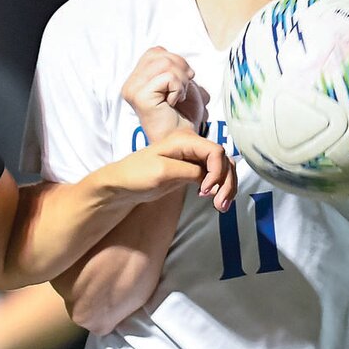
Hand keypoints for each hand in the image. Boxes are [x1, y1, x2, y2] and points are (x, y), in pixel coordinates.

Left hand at [113, 126, 234, 211]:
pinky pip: (214, 176)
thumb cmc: (136, 175)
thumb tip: (210, 176)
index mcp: (185, 141)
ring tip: (221, 207)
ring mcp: (193, 158)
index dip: (217, 172)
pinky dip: (220, 188)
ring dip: (227, 186)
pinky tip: (215, 200)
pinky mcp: (192, 170)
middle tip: (220, 205)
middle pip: (224, 160)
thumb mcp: (163, 172)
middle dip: (227, 182)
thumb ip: (190, 171)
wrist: (122, 185)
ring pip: (223, 168)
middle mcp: (192, 146)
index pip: (216, 151)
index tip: (206, 191)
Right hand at [121, 46, 208, 140]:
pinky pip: (168, 78)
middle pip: (161, 56)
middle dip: (181, 69)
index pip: (156, 51)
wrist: (182, 139)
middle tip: (182, 89)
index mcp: (135, 79)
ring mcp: (132, 90)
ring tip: (177, 96)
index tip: (181, 81)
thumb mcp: (179, 82)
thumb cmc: (182, 114)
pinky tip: (174, 103)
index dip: (175, 61)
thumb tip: (175, 58)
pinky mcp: (140, 97)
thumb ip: (173, 65)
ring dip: (180, 80)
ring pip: (165, 64)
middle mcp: (129, 84)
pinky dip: (178, 89)